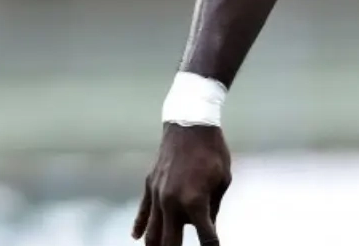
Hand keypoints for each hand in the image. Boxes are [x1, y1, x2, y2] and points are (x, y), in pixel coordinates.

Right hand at [133, 124, 231, 245]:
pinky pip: (142, 211)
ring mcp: (158, 195)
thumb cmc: (213, 151)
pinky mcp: (150, 185)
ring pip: (153, 231)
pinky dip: (139, 226)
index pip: (205, 234)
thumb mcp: (222, 179)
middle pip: (171, 241)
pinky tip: (136, 237)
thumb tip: (207, 224)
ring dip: (156, 245)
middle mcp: (172, 202)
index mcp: (195, 201)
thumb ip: (213, 206)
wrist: (189, 124)